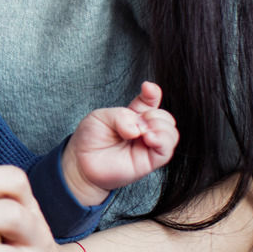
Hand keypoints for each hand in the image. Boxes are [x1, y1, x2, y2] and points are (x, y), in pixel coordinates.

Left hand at [63, 81, 176, 203]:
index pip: (150, 101)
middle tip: (136, 122)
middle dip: (154, 114)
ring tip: (142, 132)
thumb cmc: (89, 139)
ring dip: (160, 127)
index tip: (147, 88)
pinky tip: (149, 138)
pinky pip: (166, 150)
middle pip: (165, 117)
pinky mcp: (149, 162)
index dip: (153, 93)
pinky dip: (162, 140)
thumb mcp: (100, 117)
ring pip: (171, 133)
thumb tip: (138, 130)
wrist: (81, 163)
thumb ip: (121, 116)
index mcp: (133, 116)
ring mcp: (147, 146)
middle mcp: (143, 130)